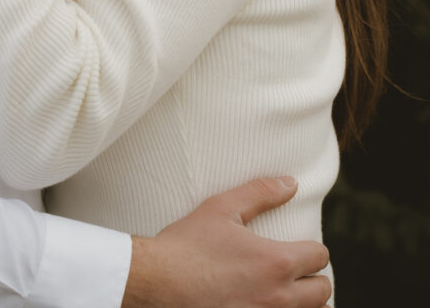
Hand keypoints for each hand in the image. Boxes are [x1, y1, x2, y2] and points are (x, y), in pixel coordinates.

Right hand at [124, 177, 330, 307]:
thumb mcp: (222, 208)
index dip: (312, 248)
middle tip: (296, 271)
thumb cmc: (188, 244)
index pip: (319, 256)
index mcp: (275, 262)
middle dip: (314, 278)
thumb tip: (291, 183)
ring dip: (304, 303)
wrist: (158, 282)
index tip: (299, 247)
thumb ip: (260, 193)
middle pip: (323, 292)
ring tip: (286, 291)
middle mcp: (277, 297)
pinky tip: (266, 302)